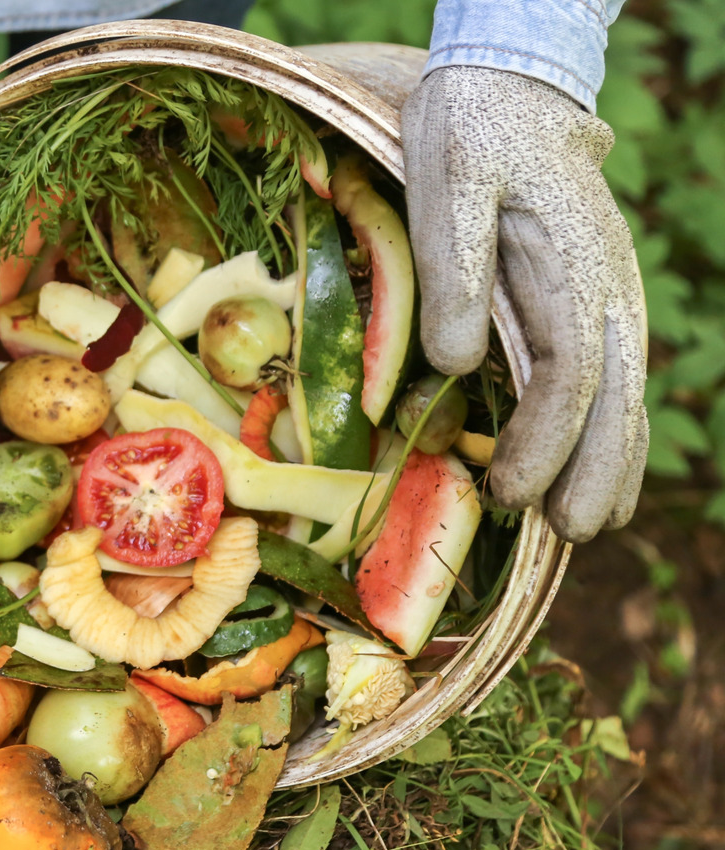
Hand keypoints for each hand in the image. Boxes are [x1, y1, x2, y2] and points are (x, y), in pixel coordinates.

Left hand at [402, 66, 646, 542]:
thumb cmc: (469, 138)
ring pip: (626, 393)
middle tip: (568, 534)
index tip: (508, 492)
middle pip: (615, 398)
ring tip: (588, 526)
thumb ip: (453, 272)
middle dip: (594, 472)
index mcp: (571, 270)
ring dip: (612, 462)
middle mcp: (605, 290)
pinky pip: (616, 376)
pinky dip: (615, 429)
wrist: (510, 90)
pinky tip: (606, 473)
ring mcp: (609, 294)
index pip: (569, 377)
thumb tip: (455, 364)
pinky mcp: (594, 298)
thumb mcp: (448, 187)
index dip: (543, 443)